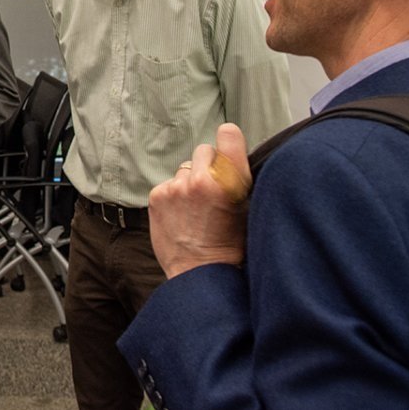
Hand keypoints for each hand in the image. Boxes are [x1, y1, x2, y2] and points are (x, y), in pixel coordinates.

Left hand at [148, 123, 251, 278]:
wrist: (202, 274)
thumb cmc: (232, 246)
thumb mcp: (250, 209)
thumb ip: (240, 179)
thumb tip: (232, 155)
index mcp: (232, 181)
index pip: (229, 134)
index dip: (228, 141)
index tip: (228, 147)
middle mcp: (203, 179)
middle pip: (204, 151)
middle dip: (207, 166)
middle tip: (211, 191)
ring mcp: (177, 187)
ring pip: (184, 168)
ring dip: (189, 181)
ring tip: (196, 209)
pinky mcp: (157, 196)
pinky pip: (168, 183)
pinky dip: (173, 195)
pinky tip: (181, 216)